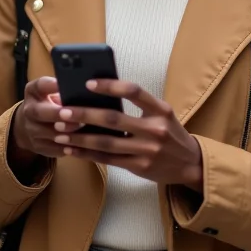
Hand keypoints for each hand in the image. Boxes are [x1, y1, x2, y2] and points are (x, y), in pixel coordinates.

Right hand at [9, 76, 82, 163]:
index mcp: (33, 91)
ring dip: (66, 133)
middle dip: (58, 114)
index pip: (39, 85)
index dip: (50, 85)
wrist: (28, 124)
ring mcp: (31, 130)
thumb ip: (63, 89)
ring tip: (84, 130)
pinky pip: (53, 149)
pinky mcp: (38, 146)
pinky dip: (68, 148)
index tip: (62, 85)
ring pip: (48, 133)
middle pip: (40, 112)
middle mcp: (29, 110)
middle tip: (76, 115)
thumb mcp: (51, 91)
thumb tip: (87, 89)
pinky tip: (81, 145)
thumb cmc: (48, 102)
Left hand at [52, 80, 202, 190]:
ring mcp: (147, 150)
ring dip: (80, 138)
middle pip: (114, 119)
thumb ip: (139, 105)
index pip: (134, 91)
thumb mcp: (162, 114)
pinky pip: (108, 160)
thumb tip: (102, 96)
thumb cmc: (170, 133)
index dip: (110, 86)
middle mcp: (155, 129)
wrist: (190, 163)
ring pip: (106, 143)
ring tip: (60, 133)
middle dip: (85, 115)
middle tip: (63, 111)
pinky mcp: (139, 167)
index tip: (88, 83)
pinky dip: (88, 155)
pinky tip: (73, 150)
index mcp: (161, 109)